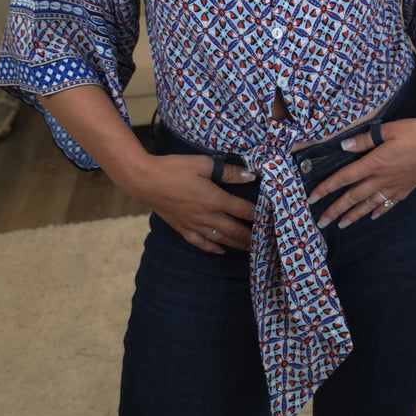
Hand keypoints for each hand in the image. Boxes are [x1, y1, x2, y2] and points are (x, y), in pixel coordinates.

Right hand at [133, 152, 256, 254]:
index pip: (242, 209)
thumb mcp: (203, 164)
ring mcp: (194, 225)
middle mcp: (207, 216)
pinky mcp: (182, 228)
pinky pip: (201, 243)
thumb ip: (228, 171)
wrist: (146, 180)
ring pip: (221, 239)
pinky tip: (221, 251)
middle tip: (265, 242)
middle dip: (251, 236)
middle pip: (235, 230)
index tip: (270, 219)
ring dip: (237, 245)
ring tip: (250, 250)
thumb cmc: (175, 168)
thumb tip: (250, 175)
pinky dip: (213, 249)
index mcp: (215, 199)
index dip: (257, 215)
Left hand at [308, 117, 415, 229]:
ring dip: (354, 215)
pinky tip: (372, 217)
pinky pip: (389, 203)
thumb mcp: (389, 130)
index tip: (312, 198)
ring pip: (369, 204)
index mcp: (375, 163)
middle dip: (336, 210)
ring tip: (341, 225)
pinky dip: (379, 211)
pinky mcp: (407, 188)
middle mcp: (382, 178)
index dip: (327, 187)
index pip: (345, 178)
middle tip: (320, 222)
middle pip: (354, 196)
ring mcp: (395, 186)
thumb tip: (344, 145)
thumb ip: (365, 140)